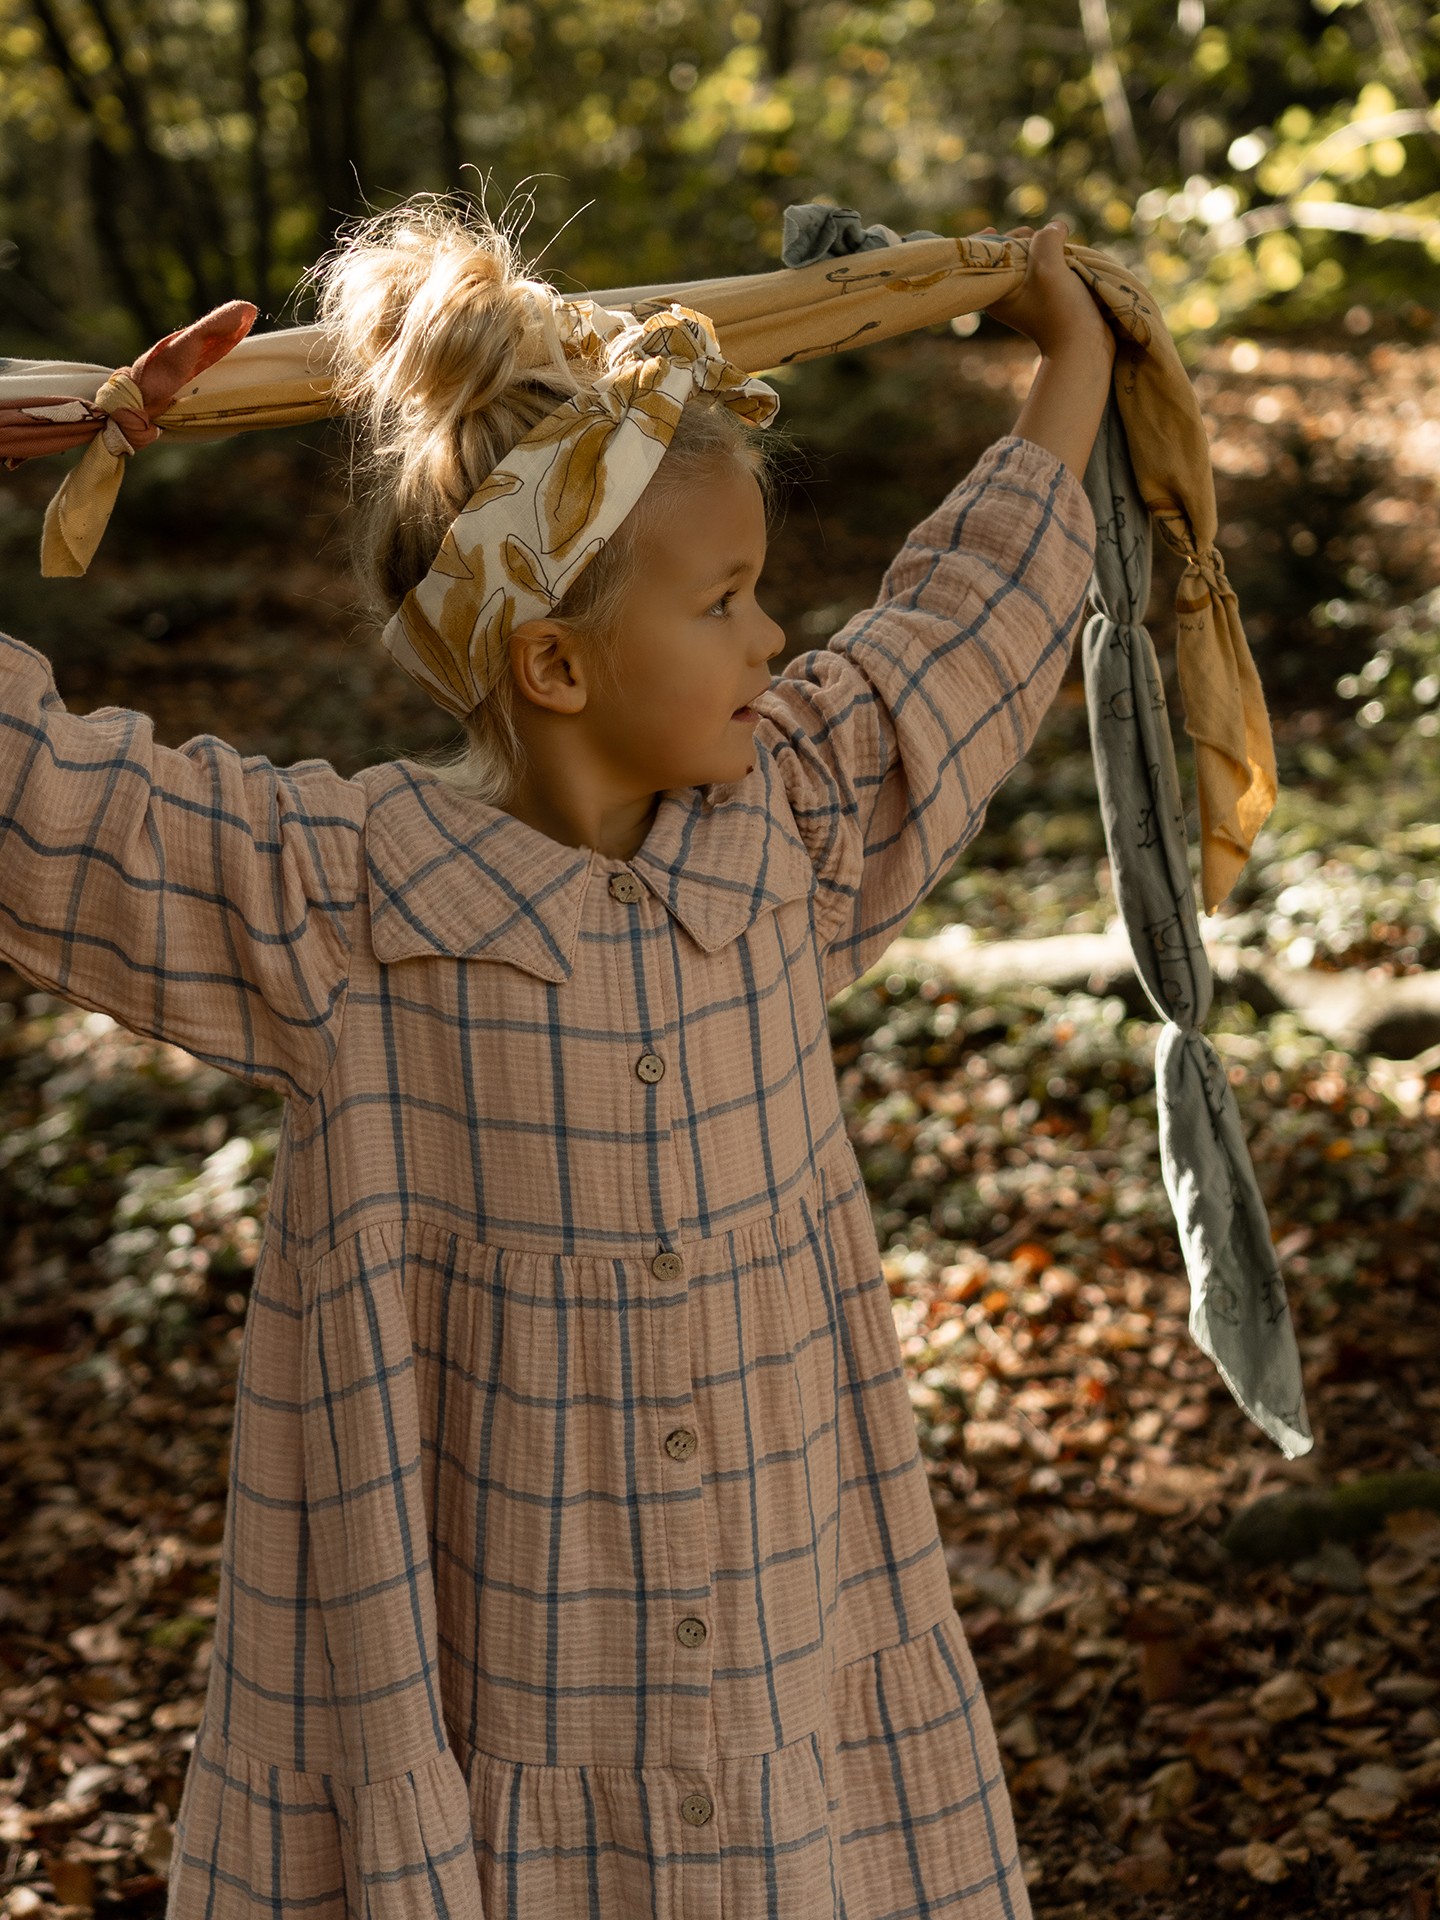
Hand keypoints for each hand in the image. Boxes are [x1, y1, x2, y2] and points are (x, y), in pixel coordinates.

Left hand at [980, 220, 1114, 365]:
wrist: (1085, 344)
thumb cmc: (1060, 309)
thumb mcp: (1048, 266)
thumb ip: (1046, 238)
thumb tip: (1055, 227)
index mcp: (995, 293)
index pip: (981, 261)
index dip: (983, 242)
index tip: (992, 230)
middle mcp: (1006, 296)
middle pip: (1007, 254)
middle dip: (1022, 240)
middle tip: (1034, 237)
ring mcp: (1026, 298)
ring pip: (1029, 260)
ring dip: (1043, 248)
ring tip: (1056, 247)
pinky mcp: (1046, 299)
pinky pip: (1045, 269)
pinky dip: (1054, 259)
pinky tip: (1064, 257)